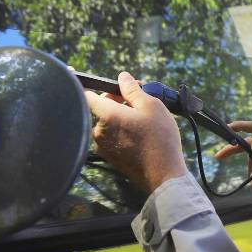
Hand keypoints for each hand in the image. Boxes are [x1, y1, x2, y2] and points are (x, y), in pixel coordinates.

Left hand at [85, 71, 186, 193]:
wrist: (164, 174)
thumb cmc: (160, 138)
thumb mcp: (151, 106)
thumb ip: (132, 90)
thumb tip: (122, 77)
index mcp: (106, 115)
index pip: (87, 95)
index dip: (92, 87)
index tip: (104, 85)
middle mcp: (99, 131)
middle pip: (100, 108)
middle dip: (116, 101)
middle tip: (139, 101)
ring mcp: (102, 146)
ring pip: (107, 123)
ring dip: (120, 117)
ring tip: (143, 120)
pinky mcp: (109, 157)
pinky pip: (111, 137)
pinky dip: (121, 131)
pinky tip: (140, 134)